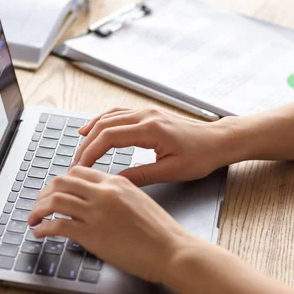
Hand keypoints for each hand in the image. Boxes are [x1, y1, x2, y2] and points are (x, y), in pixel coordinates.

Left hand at [27, 166, 194, 282]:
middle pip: (62, 182)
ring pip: (55, 201)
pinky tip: (40, 232)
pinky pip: (58, 225)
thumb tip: (100, 202)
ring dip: (38, 209)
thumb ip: (118, 196)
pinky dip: (44, 228)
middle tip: (40, 203)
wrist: (171, 249)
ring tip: (33, 218)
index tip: (55, 190)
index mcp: (117, 182)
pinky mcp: (91, 235)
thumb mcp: (140, 201)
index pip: (79, 172)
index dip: (62, 181)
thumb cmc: (161, 231)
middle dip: (45, 192)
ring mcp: (96, 213)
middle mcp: (104, 193)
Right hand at [72, 107, 228, 185]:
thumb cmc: (201, 156)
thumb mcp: (171, 172)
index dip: (90, 153)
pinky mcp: (149, 113)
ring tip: (79, 149)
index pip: (109, 137)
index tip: (79, 168)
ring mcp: (147, 111)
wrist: (218, 140)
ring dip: (91, 132)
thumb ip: (140, 176)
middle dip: (86, 145)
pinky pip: (118, 113)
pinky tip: (93, 129)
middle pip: (104, 125)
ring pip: (109, 117)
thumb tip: (115, 182)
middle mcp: (146, 115)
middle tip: (75, 164)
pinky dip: (102, 121)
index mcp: (151, 129)